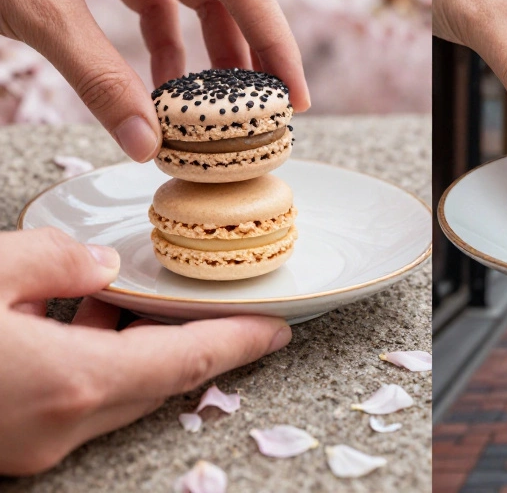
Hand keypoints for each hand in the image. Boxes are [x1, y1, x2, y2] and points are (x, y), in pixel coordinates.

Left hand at [0, 0, 310, 161]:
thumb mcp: (40, 16)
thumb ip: (101, 83)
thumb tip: (148, 147)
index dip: (274, 42)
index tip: (293, 97)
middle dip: (250, 51)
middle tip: (270, 110)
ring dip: (208, 52)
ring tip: (216, 109)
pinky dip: (170, 42)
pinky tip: (168, 87)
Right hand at [0, 228, 290, 474]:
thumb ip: (53, 261)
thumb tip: (98, 262)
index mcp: (71, 383)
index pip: (184, 361)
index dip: (238, 340)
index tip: (277, 328)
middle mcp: (59, 427)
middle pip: (154, 382)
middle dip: (188, 339)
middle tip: (210, 299)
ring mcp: (29, 446)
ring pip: (107, 396)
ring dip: (127, 348)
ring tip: (123, 296)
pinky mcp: (3, 448)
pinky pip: (65, 405)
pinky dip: (83, 364)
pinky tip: (65, 321)